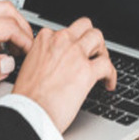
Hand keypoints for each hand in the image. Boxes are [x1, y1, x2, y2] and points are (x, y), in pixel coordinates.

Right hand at [12, 17, 116, 132]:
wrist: (28, 114)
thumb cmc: (26, 98)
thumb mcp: (30, 67)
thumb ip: (45, 58)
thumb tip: (58, 64)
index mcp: (44, 40)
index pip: (65, 31)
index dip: (73, 43)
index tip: (75, 53)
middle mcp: (60, 41)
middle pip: (85, 26)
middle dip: (91, 39)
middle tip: (93, 53)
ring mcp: (75, 54)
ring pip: (98, 37)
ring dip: (102, 51)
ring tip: (102, 65)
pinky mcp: (87, 71)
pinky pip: (107, 64)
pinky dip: (112, 74)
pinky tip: (109, 84)